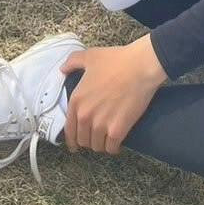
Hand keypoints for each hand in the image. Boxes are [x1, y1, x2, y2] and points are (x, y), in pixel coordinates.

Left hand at [61, 35, 166, 154]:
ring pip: (97, 146)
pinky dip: (113, 148)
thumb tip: (63, 69)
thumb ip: (73, 62)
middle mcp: (85, 116)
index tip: (75, 144)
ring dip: (101, 144)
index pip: (69, 129)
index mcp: (76, 100)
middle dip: (89, 140)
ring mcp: (101, 125)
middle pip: (83, 140)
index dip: (72, 139)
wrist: (140, 67)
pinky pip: (111, 148)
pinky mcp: (117, 131)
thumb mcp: (91, 56)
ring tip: (106, 139)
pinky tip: (116, 143)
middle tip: (96, 137)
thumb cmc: (116, 60)